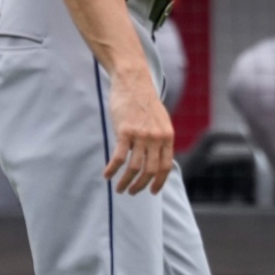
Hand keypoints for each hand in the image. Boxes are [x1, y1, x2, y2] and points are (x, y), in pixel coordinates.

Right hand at [103, 68, 175, 194]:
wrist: (133, 82)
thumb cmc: (144, 101)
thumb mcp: (160, 120)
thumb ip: (160, 138)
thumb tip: (156, 157)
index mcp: (167, 136)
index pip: (166, 166)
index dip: (159, 182)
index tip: (152, 192)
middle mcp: (156, 138)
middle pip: (150, 171)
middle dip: (140, 186)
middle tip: (132, 192)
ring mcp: (141, 135)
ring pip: (134, 168)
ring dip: (126, 182)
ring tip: (119, 188)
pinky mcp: (125, 132)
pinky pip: (119, 158)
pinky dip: (112, 169)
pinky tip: (107, 175)